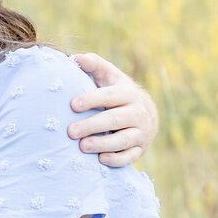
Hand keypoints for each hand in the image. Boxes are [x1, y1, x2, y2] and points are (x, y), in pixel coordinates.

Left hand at [67, 53, 159, 167]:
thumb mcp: (109, 76)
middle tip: (70, 132)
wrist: (146, 115)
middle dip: (93, 126)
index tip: (72, 105)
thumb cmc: (118, 93)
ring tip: (82, 147)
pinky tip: (100, 159)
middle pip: (115, 120)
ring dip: (103, 144)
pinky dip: (116, 159)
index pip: (110, 96)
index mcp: (128, 93)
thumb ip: (94, 65)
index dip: (92, 99)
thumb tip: (75, 57)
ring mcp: (141, 133)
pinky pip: (129, 157)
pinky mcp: (140, 149)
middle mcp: (138, 113)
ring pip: (123, 140)